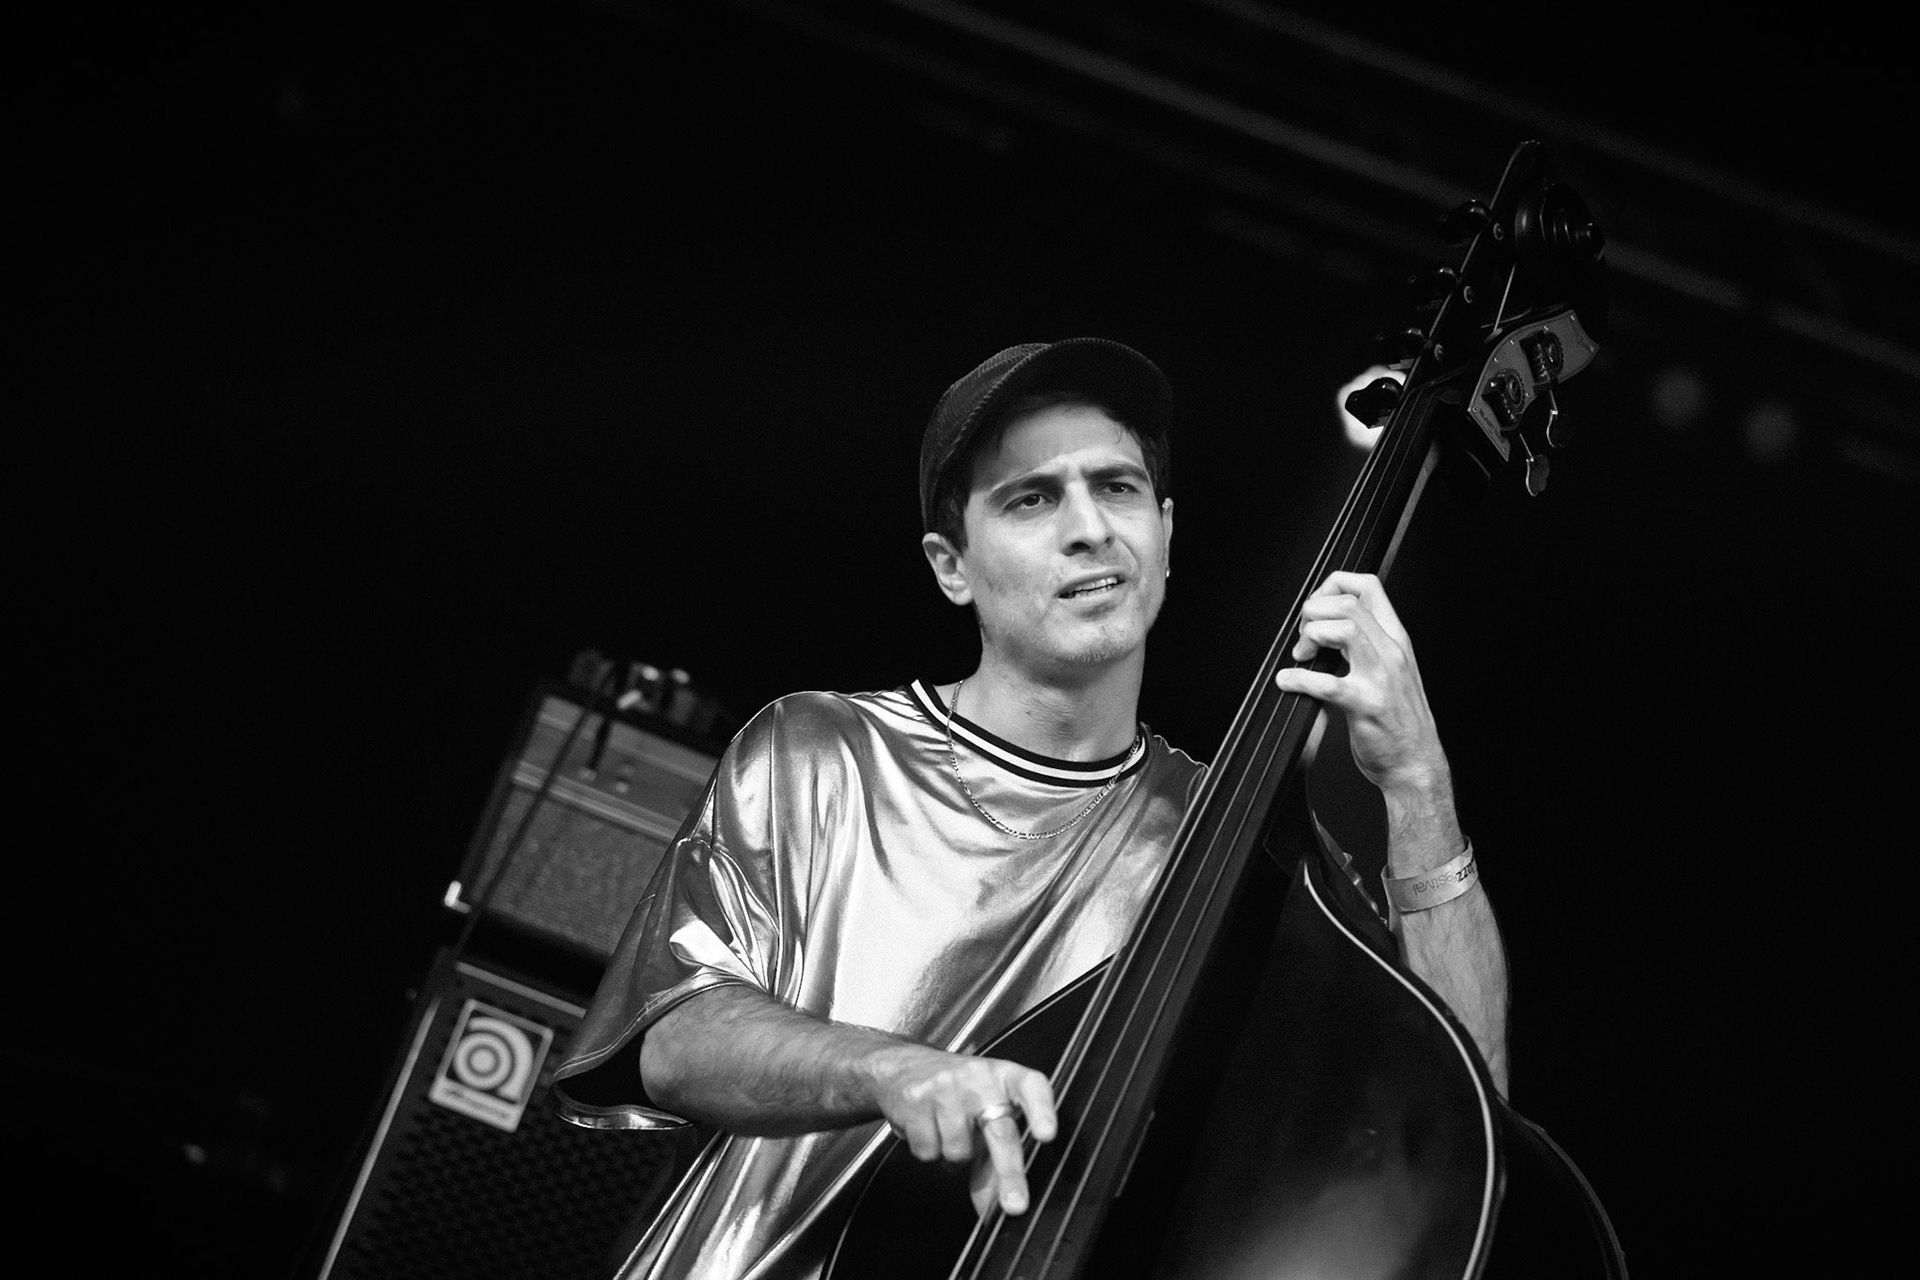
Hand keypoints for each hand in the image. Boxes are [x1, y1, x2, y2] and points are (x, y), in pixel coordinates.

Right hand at [867, 1042, 1057, 1216]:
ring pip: (958, 1151)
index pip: (1031, 1088)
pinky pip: (928, 1151)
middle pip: (999, 1132)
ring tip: (947, 1133)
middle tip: (1015, 1205)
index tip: (1047, 1135)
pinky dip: (928, 1151)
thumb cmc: (955, 1093)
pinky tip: (928, 1129)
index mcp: (1005, 1078)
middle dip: (1010, 1172)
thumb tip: (994, 1207)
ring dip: (953, 1157)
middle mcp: (980, 1078)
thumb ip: (994, 1159)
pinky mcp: (915, 1099)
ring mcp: (946, 1087)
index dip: (1041, 1111)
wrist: (903, 1067)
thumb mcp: (983, 1114)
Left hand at [1273, 571, 1446, 795]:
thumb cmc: (1400, 720)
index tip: (1316, 608)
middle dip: (1314, 612)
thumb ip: (1366, 645)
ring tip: (1302, 657)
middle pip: (1348, 603)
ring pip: (1342, 629)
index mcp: (1396, 640)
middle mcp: (1391, 652)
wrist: (1417, 764)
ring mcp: (1381, 678)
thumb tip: (1326, 627)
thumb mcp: (1391, 670)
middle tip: (1304, 639)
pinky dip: (1297, 679)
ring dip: (1310, 636)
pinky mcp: (1365, 705)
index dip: (1332, 586)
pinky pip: (1325, 683)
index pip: (1368, 586)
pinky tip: (1289, 683)